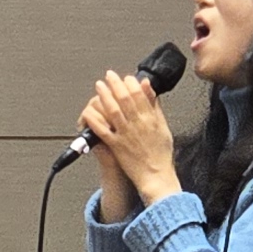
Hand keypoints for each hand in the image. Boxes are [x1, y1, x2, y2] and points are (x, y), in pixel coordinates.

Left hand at [80, 70, 177, 198]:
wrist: (156, 175)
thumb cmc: (161, 154)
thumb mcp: (163, 126)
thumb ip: (155, 105)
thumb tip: (148, 87)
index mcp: (150, 118)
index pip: (139, 94)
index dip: (130, 83)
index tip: (125, 78)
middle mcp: (138, 124)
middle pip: (124, 99)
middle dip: (115, 84)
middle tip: (109, 76)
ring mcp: (126, 134)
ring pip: (113, 111)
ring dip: (104, 96)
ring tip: (99, 86)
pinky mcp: (117, 146)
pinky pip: (103, 131)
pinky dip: (95, 120)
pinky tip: (89, 112)